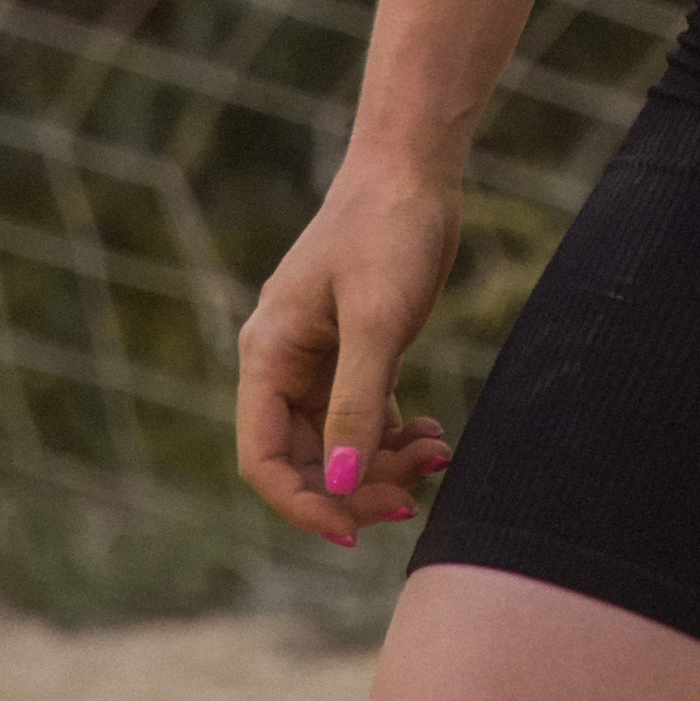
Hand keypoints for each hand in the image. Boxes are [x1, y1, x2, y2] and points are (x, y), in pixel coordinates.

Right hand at [236, 164, 462, 546]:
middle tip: (412, 499)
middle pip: (302, 461)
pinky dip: (395, 440)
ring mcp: (320, 360)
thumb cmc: (388, 231)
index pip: (263, 459)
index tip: (353, 531)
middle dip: (352, 489)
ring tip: (436, 456)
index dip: (301, 504)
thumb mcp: (375, 322)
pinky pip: (364, 421)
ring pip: (336, 446)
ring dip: (381, 468)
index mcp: (268, 356)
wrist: (415, 169)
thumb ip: (354, 407)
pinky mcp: (356, 351)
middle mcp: (285, 364)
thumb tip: (337, 486)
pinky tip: (434, 438)